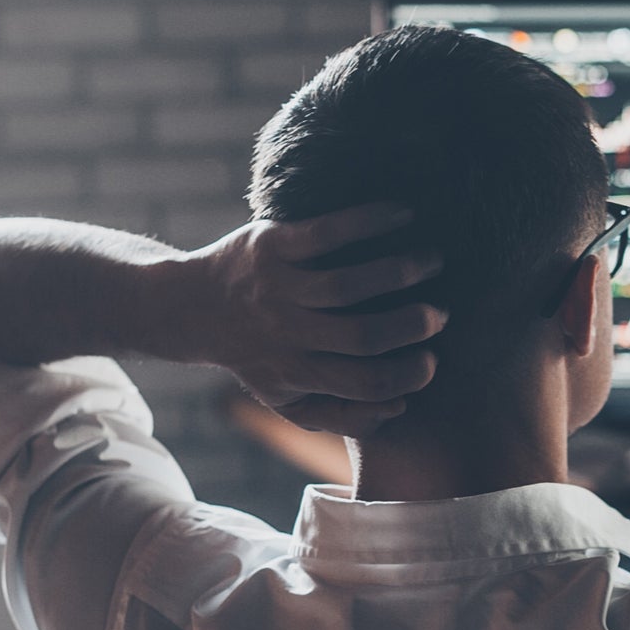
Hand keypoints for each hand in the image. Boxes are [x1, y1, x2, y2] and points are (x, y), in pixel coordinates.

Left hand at [192, 203, 446, 435]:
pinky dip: (369, 221)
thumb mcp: (287, 400)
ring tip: (434, 260)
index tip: (431, 359)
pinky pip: (326, 232)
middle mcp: (287, 332)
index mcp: (297, 372)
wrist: (190, 308)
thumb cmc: (255, 356)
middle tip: (439, 313)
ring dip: (402, 271)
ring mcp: (279, 286)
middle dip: (412, 324)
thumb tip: (399, 406)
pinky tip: (403, 214)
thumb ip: (342, 415)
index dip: (408, 375)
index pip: (365, 382)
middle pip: (363, 335)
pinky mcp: (272, 245)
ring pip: (349, 283)